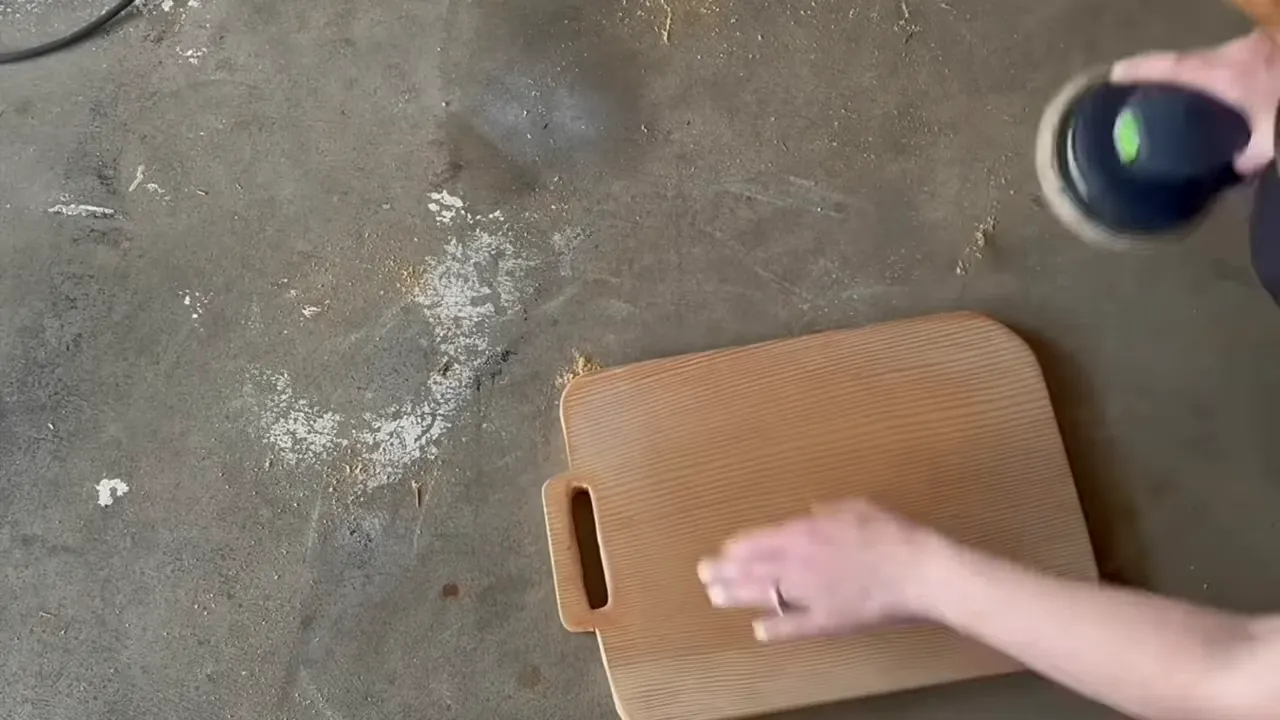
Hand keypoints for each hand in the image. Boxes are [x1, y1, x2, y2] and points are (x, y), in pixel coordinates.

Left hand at [696, 499, 943, 641]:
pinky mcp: (826, 620)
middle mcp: (797, 565)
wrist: (917, 571)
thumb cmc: (889, 533)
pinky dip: (774, 629)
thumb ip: (829, 512)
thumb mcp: (856, 508)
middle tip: (704, 575)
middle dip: (724, 572)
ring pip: (764, 596)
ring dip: (737, 596)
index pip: (757, 542)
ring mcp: (809, 595)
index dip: (737, 548)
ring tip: (715, 598)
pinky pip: (794, 627)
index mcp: (803, 534)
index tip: (723, 552)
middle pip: (751, 569)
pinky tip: (758, 631)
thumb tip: (812, 512)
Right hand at [1112, 30, 1279, 174]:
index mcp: (1222, 73)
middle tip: (1142, 84)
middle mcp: (1229, 54)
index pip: (1171, 67)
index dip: (1140, 70)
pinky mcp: (1264, 45)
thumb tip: (1238, 168)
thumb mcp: (1275, 131)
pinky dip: (1217, 70)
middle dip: (1163, 70)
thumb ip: (1254, 152)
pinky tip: (1224, 85)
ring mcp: (1247, 46)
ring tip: (1178, 88)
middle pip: (1186, 59)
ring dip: (1194, 70)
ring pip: (1209, 57)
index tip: (1115, 74)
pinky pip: (1229, 58)